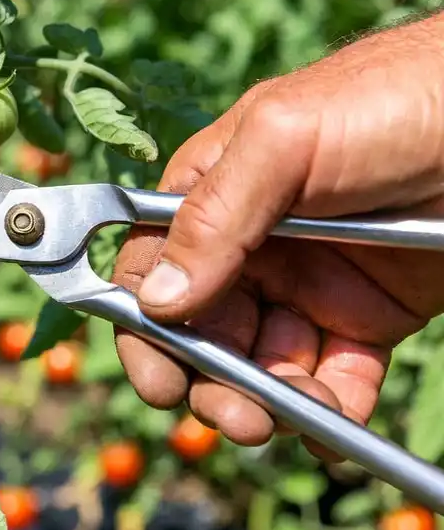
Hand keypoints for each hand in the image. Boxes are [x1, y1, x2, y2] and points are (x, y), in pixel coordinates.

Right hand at [111, 15, 443, 455]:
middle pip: (200, 328)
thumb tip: (155, 299)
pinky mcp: (368, 316)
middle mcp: (249, 245)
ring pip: (262, 362)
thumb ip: (214, 216)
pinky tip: (333, 428)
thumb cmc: (386, 101)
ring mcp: (308, 283)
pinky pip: (335, 379)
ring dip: (263, 401)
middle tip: (233, 414)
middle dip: (207, 377)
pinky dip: (329, 413)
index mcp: (210, 195)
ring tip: (280, 420)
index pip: (149, 268)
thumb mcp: (284, 140)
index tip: (159, 377)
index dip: (142, 325)